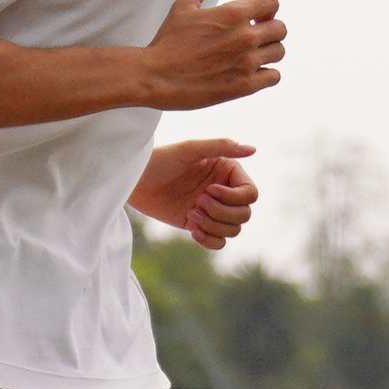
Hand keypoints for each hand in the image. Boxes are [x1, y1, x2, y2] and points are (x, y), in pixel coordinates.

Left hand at [133, 138, 259, 250]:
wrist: (135, 181)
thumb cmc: (161, 160)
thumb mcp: (190, 149)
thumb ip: (221, 146)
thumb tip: (253, 149)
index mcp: (227, 172)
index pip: (250, 193)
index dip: (234, 197)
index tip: (209, 189)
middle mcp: (224, 191)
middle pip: (244, 214)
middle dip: (222, 212)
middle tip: (198, 200)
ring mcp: (212, 210)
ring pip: (233, 230)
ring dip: (214, 225)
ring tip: (192, 214)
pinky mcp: (199, 225)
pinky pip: (219, 242)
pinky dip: (210, 240)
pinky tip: (193, 230)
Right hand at [138, 0, 284, 108]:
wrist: (155, 77)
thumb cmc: (168, 40)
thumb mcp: (183, 5)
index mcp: (233, 13)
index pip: (272, 2)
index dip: (267, 8)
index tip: (256, 16)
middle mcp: (245, 36)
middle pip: (280, 28)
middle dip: (269, 29)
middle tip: (253, 35)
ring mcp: (247, 62)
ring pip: (279, 52)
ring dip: (269, 51)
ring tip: (251, 54)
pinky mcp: (245, 86)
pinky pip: (274, 76)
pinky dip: (267, 73)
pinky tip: (251, 71)